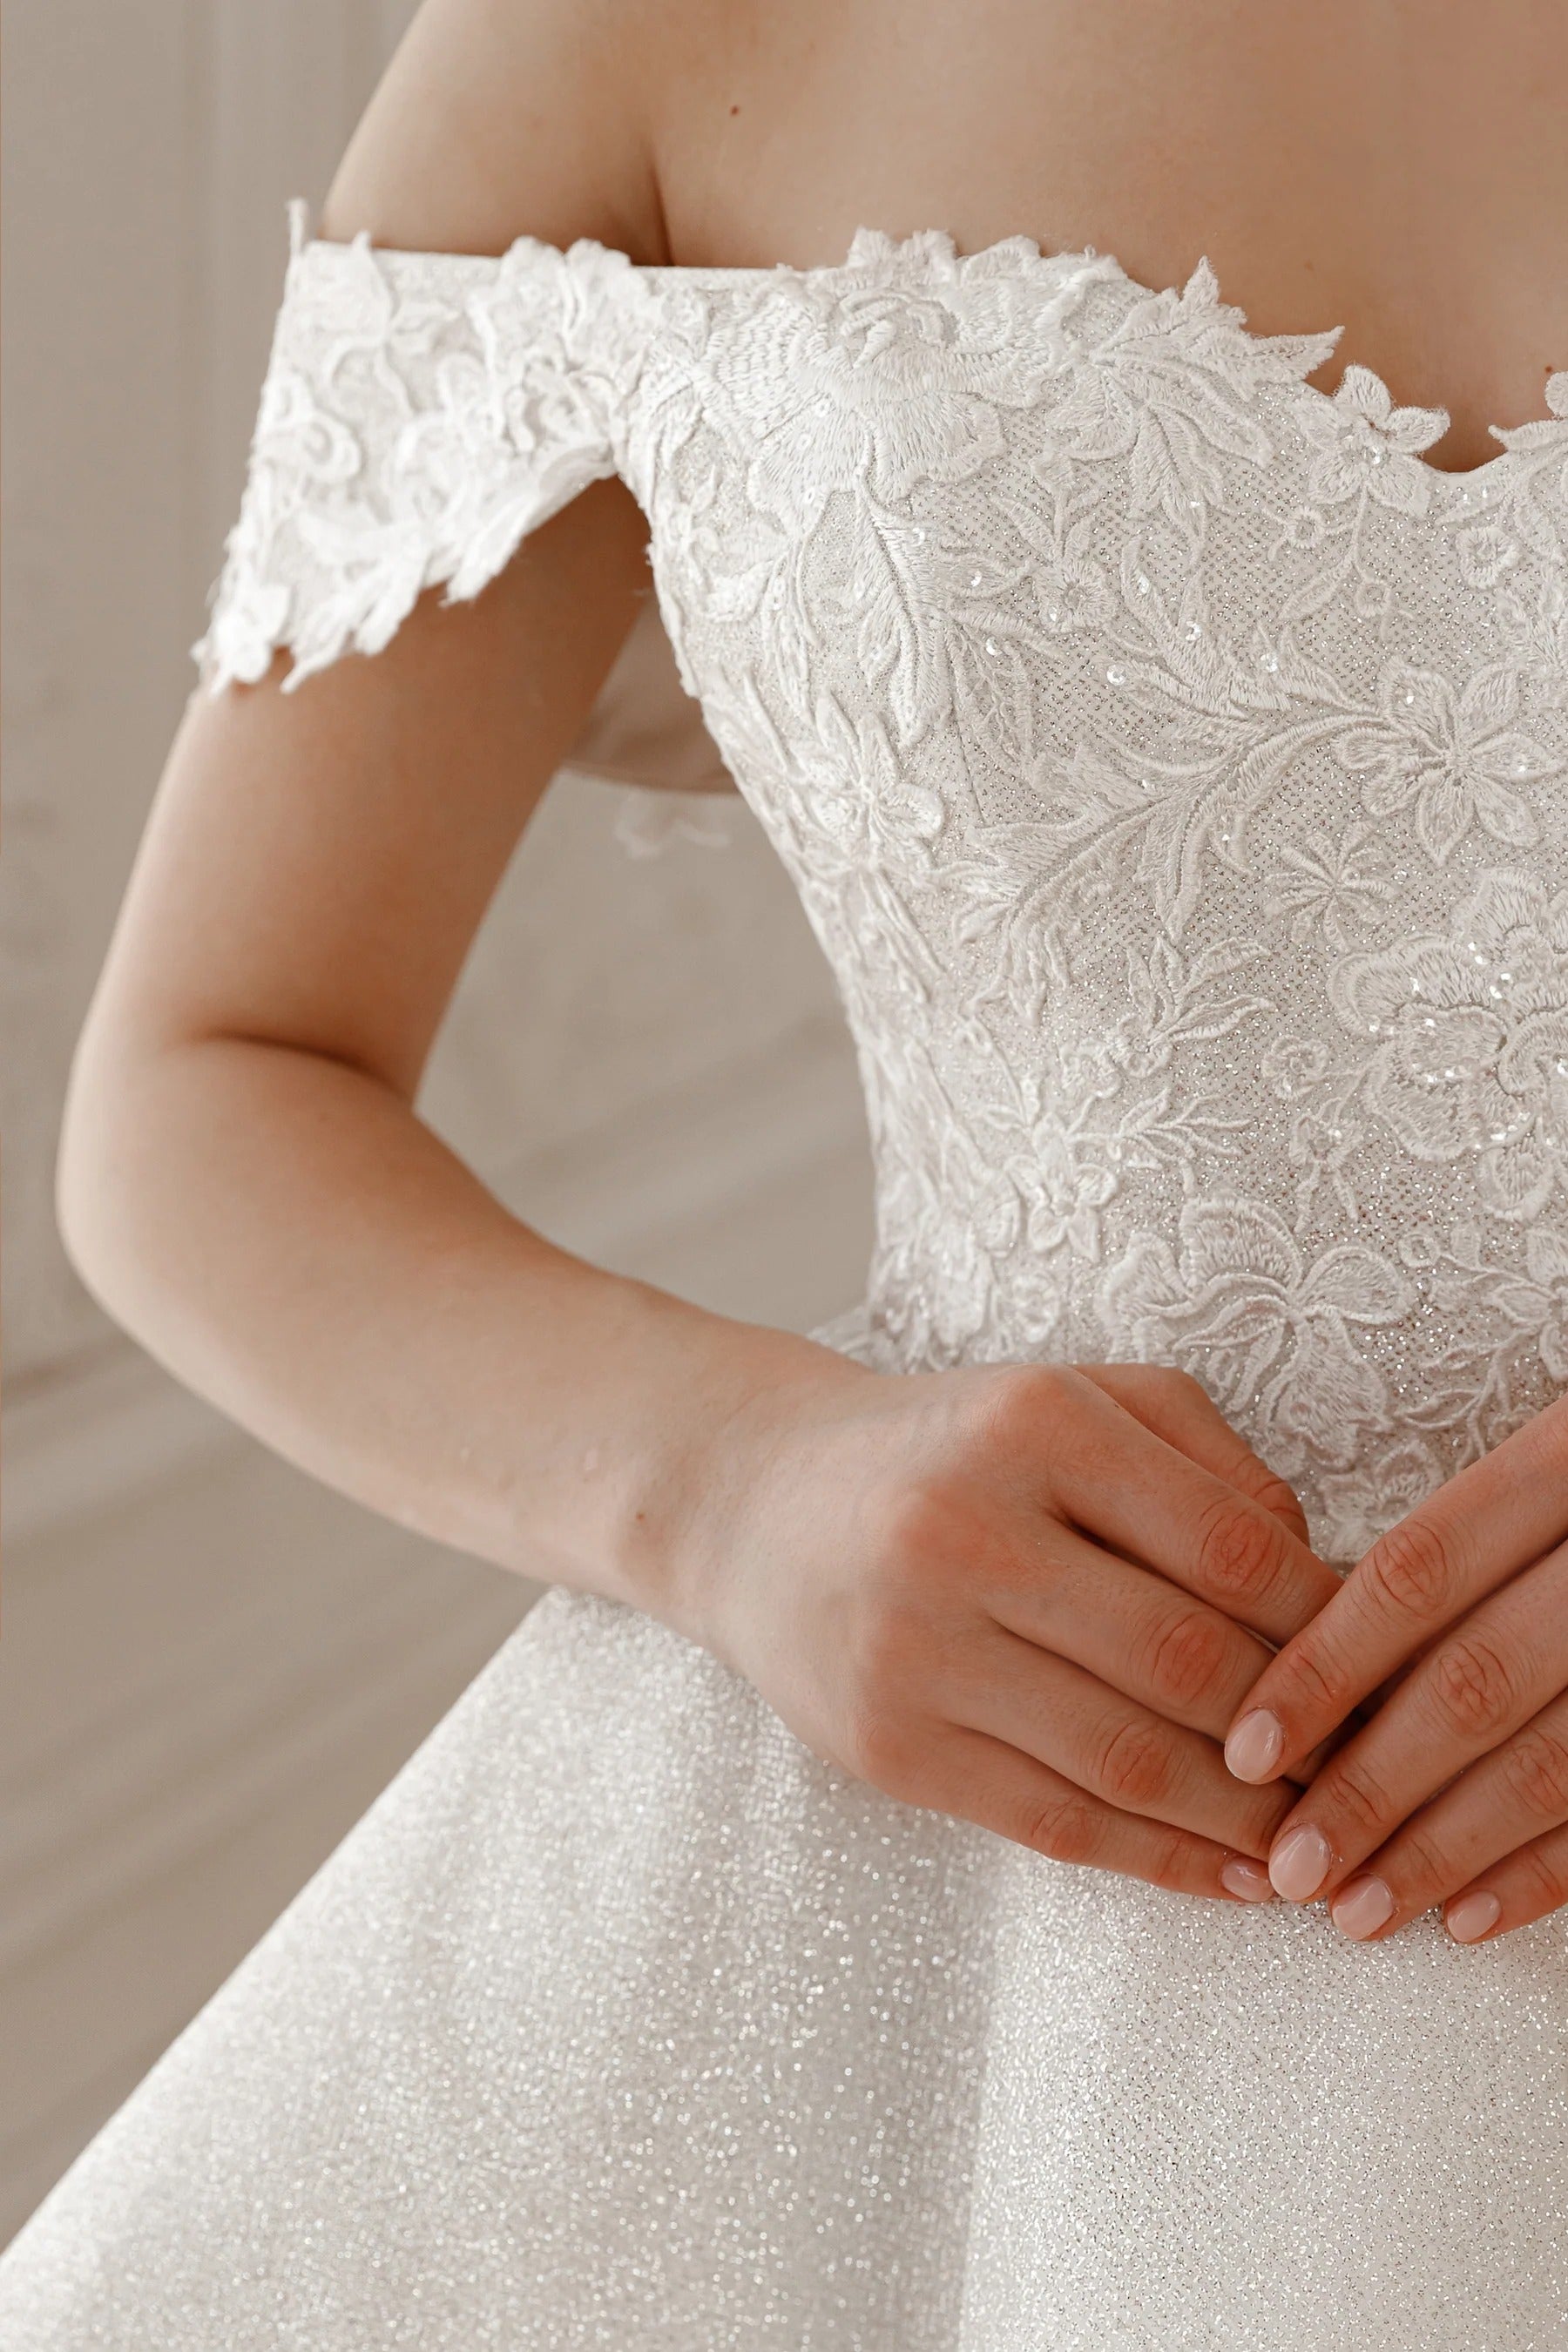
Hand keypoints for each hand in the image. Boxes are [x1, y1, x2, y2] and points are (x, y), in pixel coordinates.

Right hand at [675, 1355, 1344, 1903]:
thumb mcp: (1076, 1400)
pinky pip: (1051, 1822)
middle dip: (1297, 1735)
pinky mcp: (887, 1744)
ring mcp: (916, 1647)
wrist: (755, 1503)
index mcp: (1034, 1428)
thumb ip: (1209, 1461)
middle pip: (1185, 1662)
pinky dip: (1159, 1864)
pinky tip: (1228, 1878)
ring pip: (1126, 1760)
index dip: (1325, 1627)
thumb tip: (1322, 1584)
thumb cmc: (951, 1448)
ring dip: (1244, 1819)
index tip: (1374, 1669)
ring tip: (1314, 1841)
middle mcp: (966, 1532)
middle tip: (1363, 1769)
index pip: (1229, 1550)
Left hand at [1222, 1394, 1567, 1943]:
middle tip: (1292, 1867)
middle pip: (1475, 1681)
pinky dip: (1543, 1870)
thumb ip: (1449, 1554)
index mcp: (1564, 1463)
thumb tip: (1302, 1667)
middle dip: (1370, 1786)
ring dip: (1443, 1849)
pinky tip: (1467, 1916)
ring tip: (1357, 1913)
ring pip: (1549, 1761)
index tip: (1247, 1751)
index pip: (1419, 1573)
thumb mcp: (1543, 1469)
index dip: (1326, 1666)